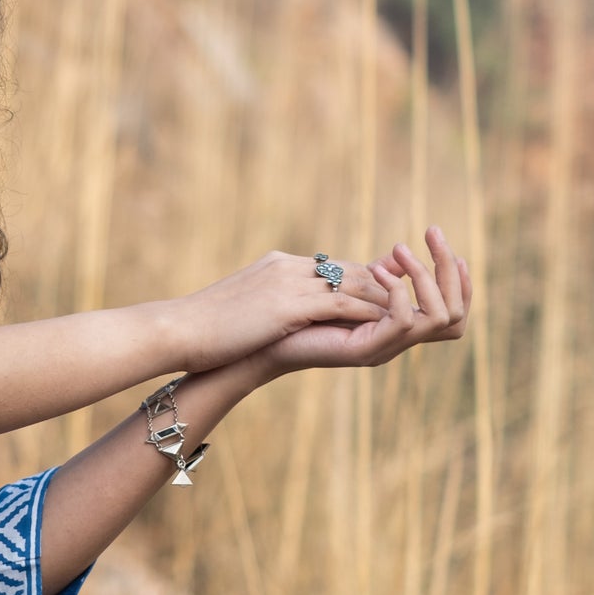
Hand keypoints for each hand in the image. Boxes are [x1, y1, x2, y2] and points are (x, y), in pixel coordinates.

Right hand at [172, 249, 391, 373]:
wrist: (178, 330)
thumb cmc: (202, 328)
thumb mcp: (240, 308)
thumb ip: (266, 301)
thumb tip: (276, 314)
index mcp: (276, 264)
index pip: (331, 266)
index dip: (364, 278)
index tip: (388, 291)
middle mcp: (287, 265)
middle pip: (349, 269)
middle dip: (384, 284)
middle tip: (415, 300)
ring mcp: (288, 281)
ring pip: (352, 283)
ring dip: (384, 299)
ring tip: (409, 315)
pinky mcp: (288, 303)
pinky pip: (341, 304)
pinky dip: (367, 313)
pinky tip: (385, 327)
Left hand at [253, 226, 470, 376]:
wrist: (260, 340)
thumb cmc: (295, 314)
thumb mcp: (343, 288)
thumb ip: (374, 276)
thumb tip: (398, 255)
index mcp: (396, 327)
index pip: (452, 310)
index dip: (458, 278)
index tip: (444, 242)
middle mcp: (397, 340)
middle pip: (456, 314)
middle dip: (449, 270)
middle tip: (434, 234)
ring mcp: (385, 347)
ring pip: (438, 317)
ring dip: (425, 277)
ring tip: (401, 251)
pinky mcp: (366, 350)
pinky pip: (403, 322)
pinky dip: (397, 293)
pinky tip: (378, 272)